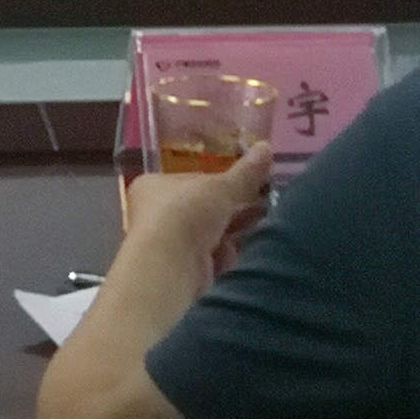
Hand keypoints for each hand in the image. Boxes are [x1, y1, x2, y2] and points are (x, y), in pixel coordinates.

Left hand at [117, 147, 272, 295]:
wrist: (170, 265)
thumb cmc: (186, 213)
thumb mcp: (220, 188)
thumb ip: (244, 173)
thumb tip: (266, 147)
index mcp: (153, 185)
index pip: (191, 179)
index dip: (219, 182)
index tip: (245, 184)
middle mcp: (153, 214)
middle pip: (201, 209)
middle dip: (230, 210)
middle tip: (262, 205)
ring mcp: (165, 245)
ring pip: (207, 236)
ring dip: (231, 234)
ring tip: (262, 226)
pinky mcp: (179, 271)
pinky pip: (209, 259)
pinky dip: (224, 257)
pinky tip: (240, 253)